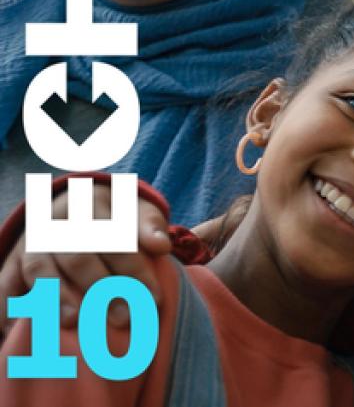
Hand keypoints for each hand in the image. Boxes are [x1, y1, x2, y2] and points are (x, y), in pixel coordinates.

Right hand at [0, 187, 170, 335]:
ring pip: (40, 268)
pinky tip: (9, 328)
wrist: (77, 202)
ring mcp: (31, 241)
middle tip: (125, 318)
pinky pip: (6, 282)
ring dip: (57, 296)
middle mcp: (55, 220)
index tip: (154, 298)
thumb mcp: (137, 210)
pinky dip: (5, 304)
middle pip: (77, 256)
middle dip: (102, 289)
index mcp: (88, 202)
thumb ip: (149, 226)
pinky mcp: (14, 261)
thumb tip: (161, 246)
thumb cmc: (117, 215)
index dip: (134, 269)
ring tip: (74, 320)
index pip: (114, 238)